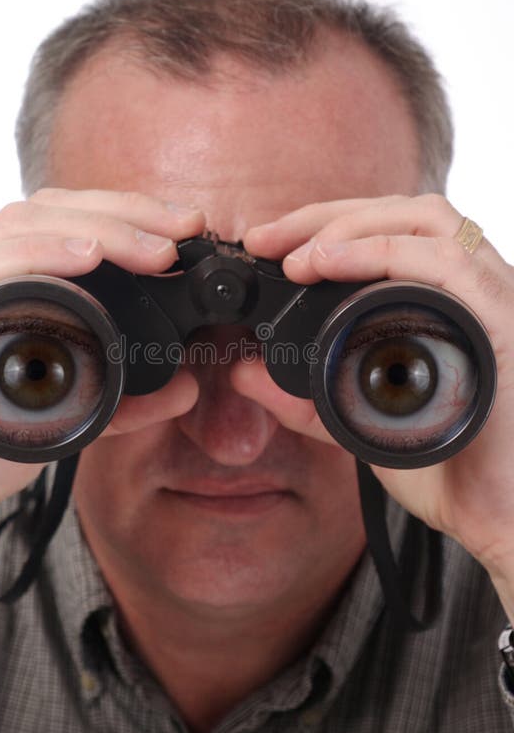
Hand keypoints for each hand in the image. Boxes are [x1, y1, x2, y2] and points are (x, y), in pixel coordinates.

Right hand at [0, 188, 203, 543]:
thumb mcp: (66, 419)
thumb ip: (123, 402)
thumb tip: (185, 388)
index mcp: (9, 289)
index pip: (67, 226)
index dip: (126, 216)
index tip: (185, 228)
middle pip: (50, 210)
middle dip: (126, 210)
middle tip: (186, 224)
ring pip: (22, 226)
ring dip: (98, 229)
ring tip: (155, 246)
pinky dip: (39, 255)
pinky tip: (86, 256)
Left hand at [238, 193, 513, 609]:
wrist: (505, 522)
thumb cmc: (451, 473)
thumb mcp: (359, 427)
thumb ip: (304, 401)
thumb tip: (245, 372)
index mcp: (443, 304)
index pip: (387, 231)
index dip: (324, 226)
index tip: (265, 245)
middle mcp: (472, 292)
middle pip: (403, 211)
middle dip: (326, 216)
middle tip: (266, 239)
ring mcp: (492, 303)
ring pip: (429, 220)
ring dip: (351, 226)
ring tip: (295, 256)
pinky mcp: (504, 327)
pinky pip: (449, 266)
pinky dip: (385, 252)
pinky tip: (329, 263)